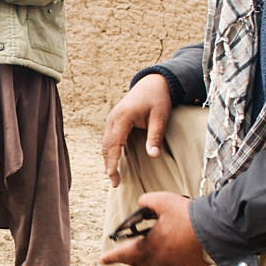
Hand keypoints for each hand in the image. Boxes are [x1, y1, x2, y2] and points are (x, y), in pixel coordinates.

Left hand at [100, 192, 208, 265]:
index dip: (111, 257)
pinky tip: (177, 246)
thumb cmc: (188, 216)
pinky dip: (172, 255)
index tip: (102, 260)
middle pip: (139, 261)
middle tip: (125, 254)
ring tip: (158, 241)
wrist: (216, 230)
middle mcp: (160, 261)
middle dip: (130, 256)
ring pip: (158, 261)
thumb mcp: (162, 201)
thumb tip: (143, 203)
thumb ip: (147, 201)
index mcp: (149, 248)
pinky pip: (174, 263)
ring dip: (154, 253)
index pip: (124, 254)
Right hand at [101, 73, 172, 187]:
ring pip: (105, 143)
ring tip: (113, 176)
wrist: (153, 82)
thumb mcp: (160, 117)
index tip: (112, 175)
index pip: (114, 143)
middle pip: (106, 145)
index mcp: (123, 117)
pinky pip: (109, 138)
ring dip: (108, 159)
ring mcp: (112, 118)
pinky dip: (109, 151)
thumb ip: (155, 136)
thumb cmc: (158, 98)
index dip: (113, 160)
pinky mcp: (114, 120)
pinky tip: (114, 161)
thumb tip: (153, 156)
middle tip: (115, 182)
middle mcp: (113, 118)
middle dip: (109, 165)